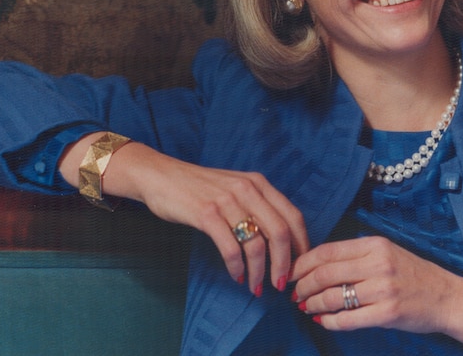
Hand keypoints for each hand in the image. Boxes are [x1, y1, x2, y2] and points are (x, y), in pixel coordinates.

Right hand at [60, 134, 309, 294]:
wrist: (161, 176)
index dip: (301, 244)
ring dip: (259, 271)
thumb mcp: (236, 188)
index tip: (300, 266)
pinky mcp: (207, 214)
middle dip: (284, 264)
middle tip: (280, 284)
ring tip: (255, 286)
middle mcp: (248, 189)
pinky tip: (236, 275)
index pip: (293, 216)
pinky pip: (230, 247)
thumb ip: (257, 207)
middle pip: (280, 232)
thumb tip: (280, 241)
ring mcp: (227, 201)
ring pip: (256, 243)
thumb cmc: (200, 188)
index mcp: (260, 184)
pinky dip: (237, 266)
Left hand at [290, 235, 462, 352]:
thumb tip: (317, 266)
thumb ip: (357, 256)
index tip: (292, 273)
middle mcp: (378, 263)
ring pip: (333, 296)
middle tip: (294, 294)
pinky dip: (330, 322)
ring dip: (313, 304)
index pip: (327, 251)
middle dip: (302, 286)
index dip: (303, 263)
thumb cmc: (414, 275)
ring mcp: (383, 288)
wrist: (448, 297)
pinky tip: (324, 321)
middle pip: (325, 273)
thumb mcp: (388, 253)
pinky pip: (348, 319)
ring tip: (306, 308)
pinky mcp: (387, 312)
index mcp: (375, 244)